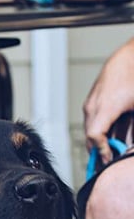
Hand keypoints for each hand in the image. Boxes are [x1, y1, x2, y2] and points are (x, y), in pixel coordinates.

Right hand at [83, 38, 133, 163]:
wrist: (128, 58)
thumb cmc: (133, 77)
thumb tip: (133, 145)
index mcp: (105, 109)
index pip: (93, 137)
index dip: (101, 151)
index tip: (109, 159)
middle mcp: (93, 107)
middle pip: (88, 137)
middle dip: (97, 151)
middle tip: (107, 161)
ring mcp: (90, 103)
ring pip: (88, 129)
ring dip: (96, 141)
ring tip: (108, 149)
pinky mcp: (91, 101)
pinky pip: (90, 121)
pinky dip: (96, 130)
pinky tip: (107, 134)